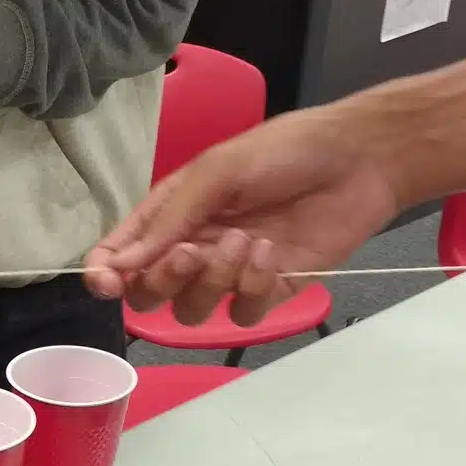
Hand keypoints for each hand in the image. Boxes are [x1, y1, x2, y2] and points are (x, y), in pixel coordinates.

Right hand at [84, 105, 398, 326]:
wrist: (359, 159)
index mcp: (171, 213)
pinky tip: (272, 254)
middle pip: (150, 293)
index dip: (105, 274)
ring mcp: (230, 273)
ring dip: (214, 282)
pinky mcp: (269, 291)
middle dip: (163, 280)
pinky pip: (242, 314)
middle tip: (192, 253)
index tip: (107, 282)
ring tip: (246, 242)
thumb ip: (169, 220)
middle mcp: (193, 247)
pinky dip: (253, 289)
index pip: (121, 254)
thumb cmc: (285, 150)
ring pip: (193, 310)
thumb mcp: (218, 171)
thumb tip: (119, 265)